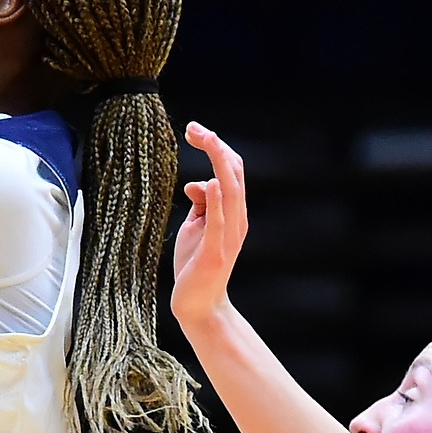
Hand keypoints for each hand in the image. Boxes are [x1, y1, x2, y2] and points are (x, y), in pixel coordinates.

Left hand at [169, 123, 247, 327]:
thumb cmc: (196, 264)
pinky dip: (216, 201)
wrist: (198, 304)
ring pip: (232, 192)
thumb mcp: (197, 226)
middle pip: (234, 174)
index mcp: (233, 211)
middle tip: (194, 128)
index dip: (216, 147)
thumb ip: (202, 204)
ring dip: (218, 163)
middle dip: (216, 147)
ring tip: (207, 140)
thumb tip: (197, 182)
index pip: (232, 170)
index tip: (194, 129)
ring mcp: (228, 235)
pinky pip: (219, 222)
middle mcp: (237, 219)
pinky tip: (208, 182)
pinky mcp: (215, 251)